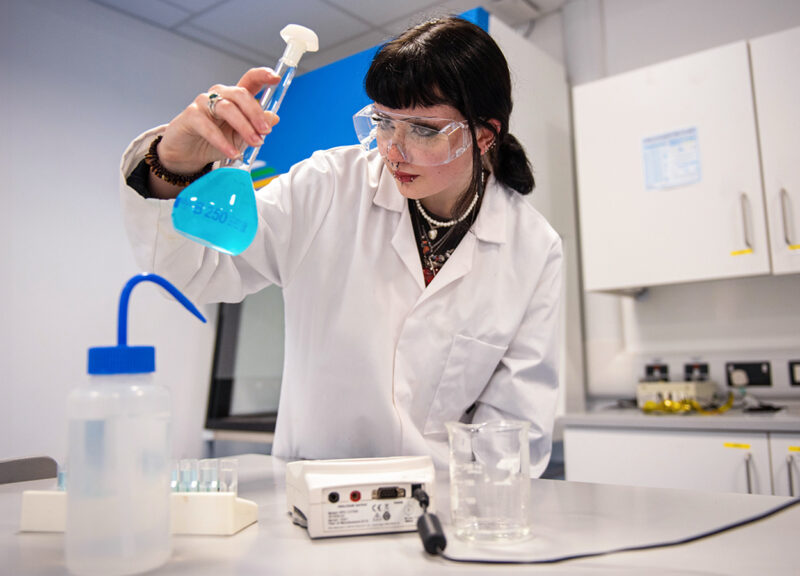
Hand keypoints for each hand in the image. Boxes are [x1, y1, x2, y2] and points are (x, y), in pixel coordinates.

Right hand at [156, 67, 281, 175]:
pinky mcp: (191, 115)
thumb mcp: (241, 137)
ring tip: (254, 143)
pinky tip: (233, 153)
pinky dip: (223, 142)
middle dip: (256, 113)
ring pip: (227, 108)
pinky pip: (209, 127)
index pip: (250, 80)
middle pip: (240, 94)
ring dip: (244, 127)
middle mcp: (219, 95)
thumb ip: (256, 127)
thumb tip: (274, 118)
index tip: (276, 78)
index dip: (263, 75)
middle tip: (265, 131)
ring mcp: (204, 103)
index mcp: (234, 97)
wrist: (188, 153)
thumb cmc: (213, 141)